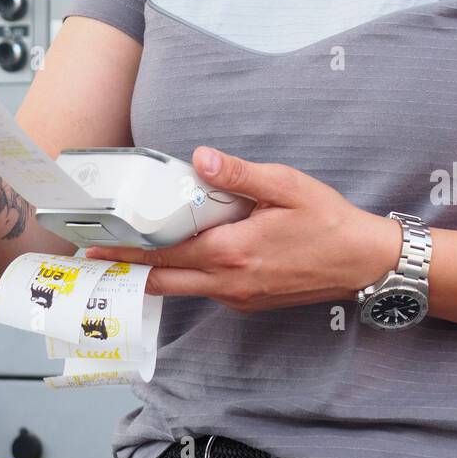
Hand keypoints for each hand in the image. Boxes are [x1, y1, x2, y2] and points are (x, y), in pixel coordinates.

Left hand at [84, 146, 402, 311]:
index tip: (96, 247)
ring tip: (125, 256)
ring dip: (154, 273)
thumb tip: (200, 157)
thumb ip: (239, 174)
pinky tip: (178, 255)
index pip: (166, 253)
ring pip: (184, 288)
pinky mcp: (249, 300)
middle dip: (127, 269)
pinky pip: (206, 289)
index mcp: (232, 252)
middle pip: (164, 281)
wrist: (363, 262)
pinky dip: (184, 276)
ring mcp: (239, 296)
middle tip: (92, 260)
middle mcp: (229, 282)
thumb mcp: (285, 186)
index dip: (128, 250)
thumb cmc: (328, 221)